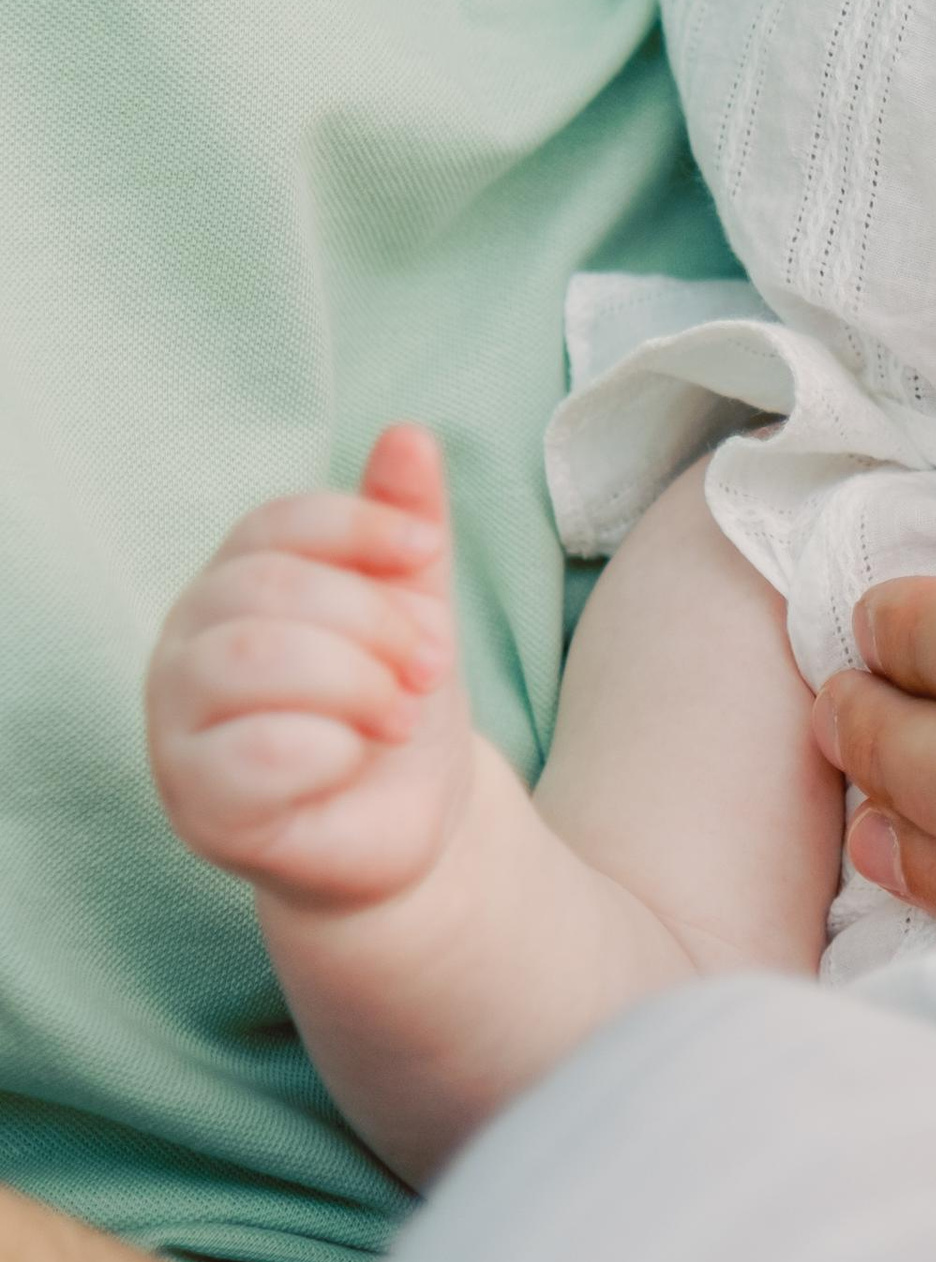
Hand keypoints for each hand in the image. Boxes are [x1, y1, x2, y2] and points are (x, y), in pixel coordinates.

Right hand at [144, 427, 472, 908]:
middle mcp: (187, 642)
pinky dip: (329, 748)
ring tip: (399, 716)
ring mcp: (177, 722)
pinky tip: (355, 758)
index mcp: (234, 580)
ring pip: (253, 659)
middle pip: (272, 589)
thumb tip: (409, 434)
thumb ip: (405, 526)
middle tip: (431, 666)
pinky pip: (252, 752)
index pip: (276, 521)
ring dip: (356, 683)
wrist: (406, 827)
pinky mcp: (194, 801)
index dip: (359, 525)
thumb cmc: (395, 706)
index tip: (430, 550)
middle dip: (375, 621)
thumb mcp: (415, 607)